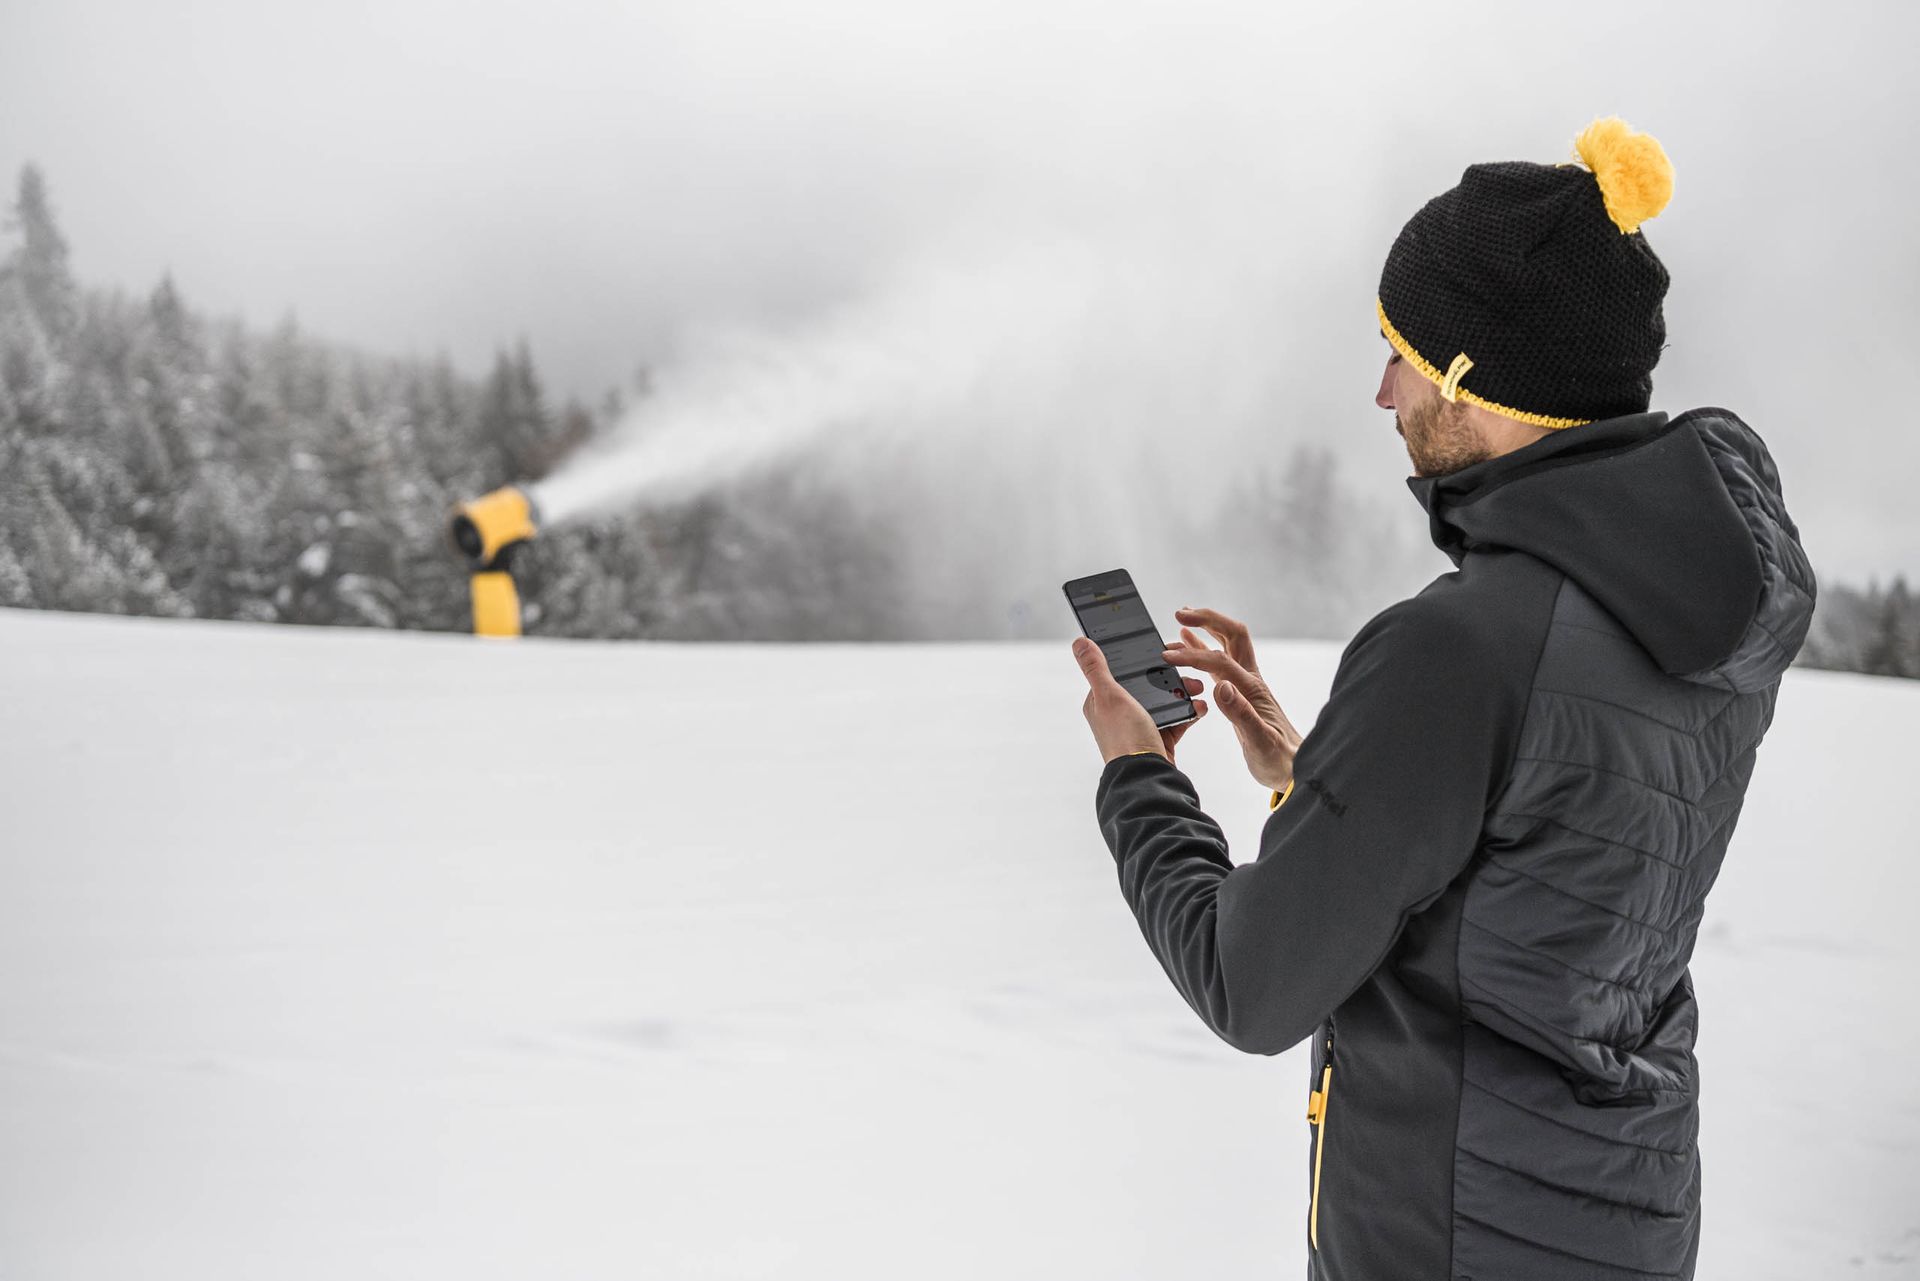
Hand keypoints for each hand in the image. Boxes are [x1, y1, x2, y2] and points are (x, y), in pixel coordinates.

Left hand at [1072, 636, 1208, 765]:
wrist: (1147, 776)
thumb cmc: (1124, 738)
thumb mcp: (1109, 696)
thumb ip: (1096, 668)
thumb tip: (1079, 642)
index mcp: (1101, 701)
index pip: (1119, 670)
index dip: (1139, 658)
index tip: (1161, 649)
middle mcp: (1119, 713)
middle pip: (1146, 683)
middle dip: (1168, 675)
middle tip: (1186, 669)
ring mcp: (1139, 725)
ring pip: (1164, 699)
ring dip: (1183, 691)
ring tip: (1197, 688)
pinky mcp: (1159, 738)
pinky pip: (1177, 718)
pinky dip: (1189, 711)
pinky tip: (1200, 706)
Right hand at [1160, 607, 1302, 791]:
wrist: (1293, 769)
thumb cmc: (1278, 758)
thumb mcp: (1259, 741)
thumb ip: (1241, 713)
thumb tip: (1221, 687)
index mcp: (1252, 689)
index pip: (1219, 661)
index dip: (1193, 655)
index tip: (1168, 656)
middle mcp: (1250, 680)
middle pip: (1231, 635)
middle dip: (1207, 619)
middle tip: (1181, 613)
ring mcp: (1245, 684)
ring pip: (1225, 644)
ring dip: (1205, 628)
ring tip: (1180, 620)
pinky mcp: (1239, 693)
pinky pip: (1219, 662)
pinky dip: (1202, 648)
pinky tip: (1188, 643)